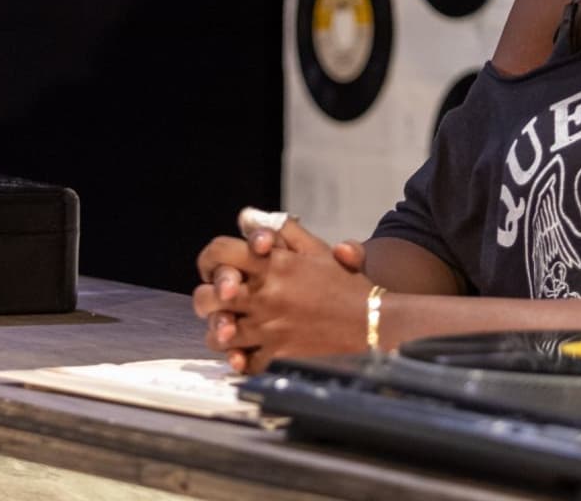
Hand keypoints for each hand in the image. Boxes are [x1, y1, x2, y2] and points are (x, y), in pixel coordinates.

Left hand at [194, 215, 371, 373]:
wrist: (373, 321)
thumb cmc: (346, 284)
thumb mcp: (318, 249)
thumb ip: (284, 231)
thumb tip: (249, 218)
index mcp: (273, 264)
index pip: (218, 253)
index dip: (209, 258)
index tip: (215, 267)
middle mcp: (265, 294)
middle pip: (207, 297)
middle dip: (207, 297)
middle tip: (218, 299)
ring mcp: (269, 326)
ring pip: (219, 333)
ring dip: (219, 330)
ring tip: (228, 328)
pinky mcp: (277, 353)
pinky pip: (243, 363)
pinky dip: (239, 360)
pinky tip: (242, 354)